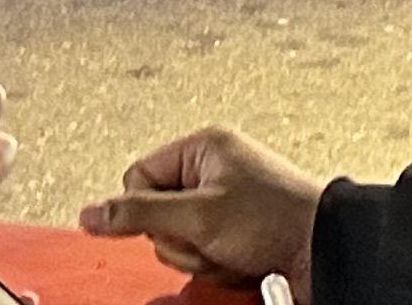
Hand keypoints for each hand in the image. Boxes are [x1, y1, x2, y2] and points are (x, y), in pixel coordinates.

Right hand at [83, 125, 328, 285]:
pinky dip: (215, 264)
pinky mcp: (231, 230)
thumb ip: (140, 213)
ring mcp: (220, 202)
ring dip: (198, 257)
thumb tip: (91, 214)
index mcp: (202, 147)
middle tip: (212, 237)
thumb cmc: (275, 218)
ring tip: (231, 249)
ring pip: (174, 240)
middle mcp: (210, 169)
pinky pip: (199, 253)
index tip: (178, 220)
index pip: (136, 177)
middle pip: (154, 215)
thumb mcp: (199, 216)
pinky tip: (239, 260)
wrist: (320, 249)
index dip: (146, 209)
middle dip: (180, 240)